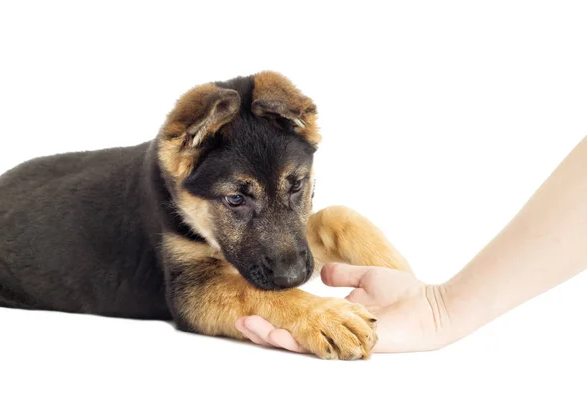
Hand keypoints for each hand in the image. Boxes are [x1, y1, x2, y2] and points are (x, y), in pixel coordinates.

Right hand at [236, 263, 453, 352]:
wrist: (430, 307)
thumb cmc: (402, 293)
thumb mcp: (366, 277)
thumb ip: (343, 275)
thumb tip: (321, 272)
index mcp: (334, 317)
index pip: (299, 319)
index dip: (276, 315)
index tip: (254, 304)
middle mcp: (334, 333)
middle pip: (292, 336)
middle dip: (264, 331)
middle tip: (241, 321)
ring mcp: (341, 342)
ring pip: (300, 345)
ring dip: (273, 338)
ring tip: (250, 327)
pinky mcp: (352, 347)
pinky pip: (322, 348)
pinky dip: (300, 344)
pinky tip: (280, 337)